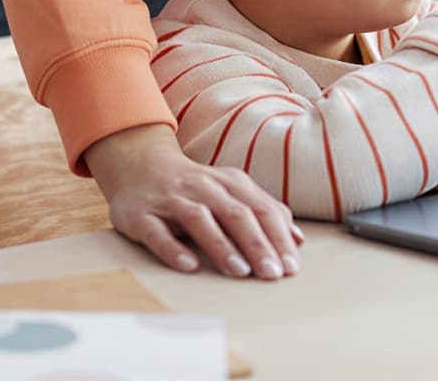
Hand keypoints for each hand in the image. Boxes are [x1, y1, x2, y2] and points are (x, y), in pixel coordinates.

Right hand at [83, 124, 303, 279]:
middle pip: (235, 213)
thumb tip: (298, 240)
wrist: (139, 165)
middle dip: (257, 244)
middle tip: (272, 274)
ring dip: (221, 246)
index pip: (260, 208)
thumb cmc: (195, 187)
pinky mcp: (141, 215)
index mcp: (229, 182)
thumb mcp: (232, 192)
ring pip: (199, 220)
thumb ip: (264, 211)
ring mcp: (171, 200)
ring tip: (240, 271)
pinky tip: (189, 266)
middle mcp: (202, 188)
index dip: (278, 237)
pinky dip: (173, 249)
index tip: (291, 266)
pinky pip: (158, 233)